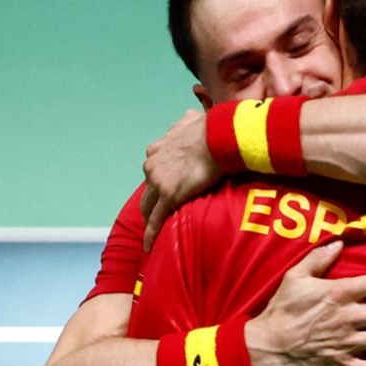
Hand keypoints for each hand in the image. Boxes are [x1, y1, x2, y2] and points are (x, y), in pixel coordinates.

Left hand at [142, 110, 222, 251]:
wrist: (218, 136)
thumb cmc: (210, 127)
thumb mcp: (192, 120)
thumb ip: (186, 124)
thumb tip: (192, 118)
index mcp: (157, 149)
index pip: (153, 169)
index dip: (159, 180)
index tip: (165, 187)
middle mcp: (152, 165)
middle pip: (147, 190)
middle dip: (151, 201)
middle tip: (159, 212)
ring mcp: (158, 182)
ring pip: (148, 206)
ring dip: (150, 218)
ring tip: (155, 230)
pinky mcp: (169, 197)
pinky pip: (157, 220)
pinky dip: (151, 234)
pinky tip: (150, 247)